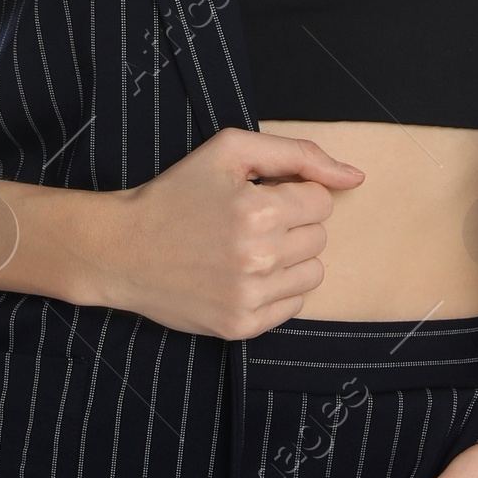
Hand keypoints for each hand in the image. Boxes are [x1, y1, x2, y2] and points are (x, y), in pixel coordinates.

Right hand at [100, 128, 364, 338]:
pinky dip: (276, 290)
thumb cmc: (176, 193)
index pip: (321, 202)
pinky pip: (293, 307)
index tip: (259, 197)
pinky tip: (241, 276)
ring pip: (313, 274)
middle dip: (291, 225)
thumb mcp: (229, 150)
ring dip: (289, 259)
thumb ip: (297, 154)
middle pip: (319, 238)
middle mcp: (259, 257)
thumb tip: (355, 177)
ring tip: (248, 250)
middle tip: (247, 223)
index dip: (292, 194)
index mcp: (259, 210)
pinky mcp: (241, 326)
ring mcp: (250, 297)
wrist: (121, 249)